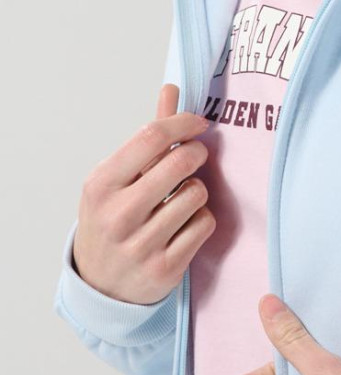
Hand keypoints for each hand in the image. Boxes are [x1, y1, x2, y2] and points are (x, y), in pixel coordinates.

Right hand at [72, 84, 214, 303]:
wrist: (100, 285)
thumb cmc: (113, 218)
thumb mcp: (117, 178)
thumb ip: (148, 137)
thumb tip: (172, 89)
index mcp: (101, 184)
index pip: (151, 136)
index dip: (183, 122)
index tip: (198, 123)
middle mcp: (118, 214)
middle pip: (180, 162)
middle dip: (197, 152)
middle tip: (195, 156)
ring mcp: (140, 244)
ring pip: (197, 194)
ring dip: (197, 190)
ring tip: (181, 198)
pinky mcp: (164, 268)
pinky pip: (204, 224)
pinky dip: (201, 219)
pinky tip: (184, 225)